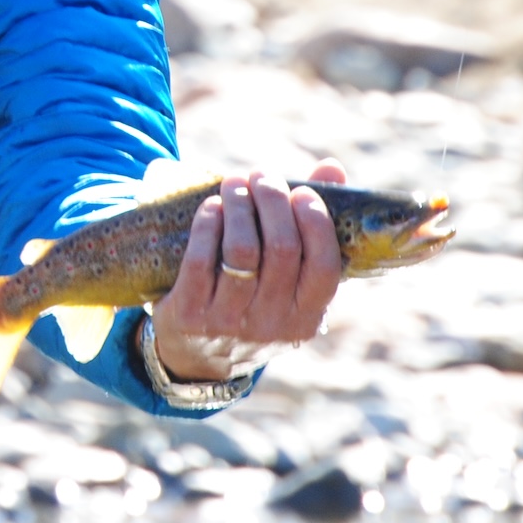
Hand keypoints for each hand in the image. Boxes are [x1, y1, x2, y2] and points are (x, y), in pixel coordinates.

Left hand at [148, 160, 346, 382]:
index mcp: (306, 318)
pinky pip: (202, 259)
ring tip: (234, 183)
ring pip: (242, 250)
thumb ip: (311, 224)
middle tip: (261, 176)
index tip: (301, 191)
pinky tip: (212, 206)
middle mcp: (272, 324)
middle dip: (272, 201)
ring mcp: (230, 322)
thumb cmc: (253, 301)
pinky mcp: (190, 315)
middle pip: (281, 249)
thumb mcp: (288, 281)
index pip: (325, 266)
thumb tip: (332, 167)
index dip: (315, 222)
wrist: (196, 355)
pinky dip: (209, 224)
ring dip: (239, 206)